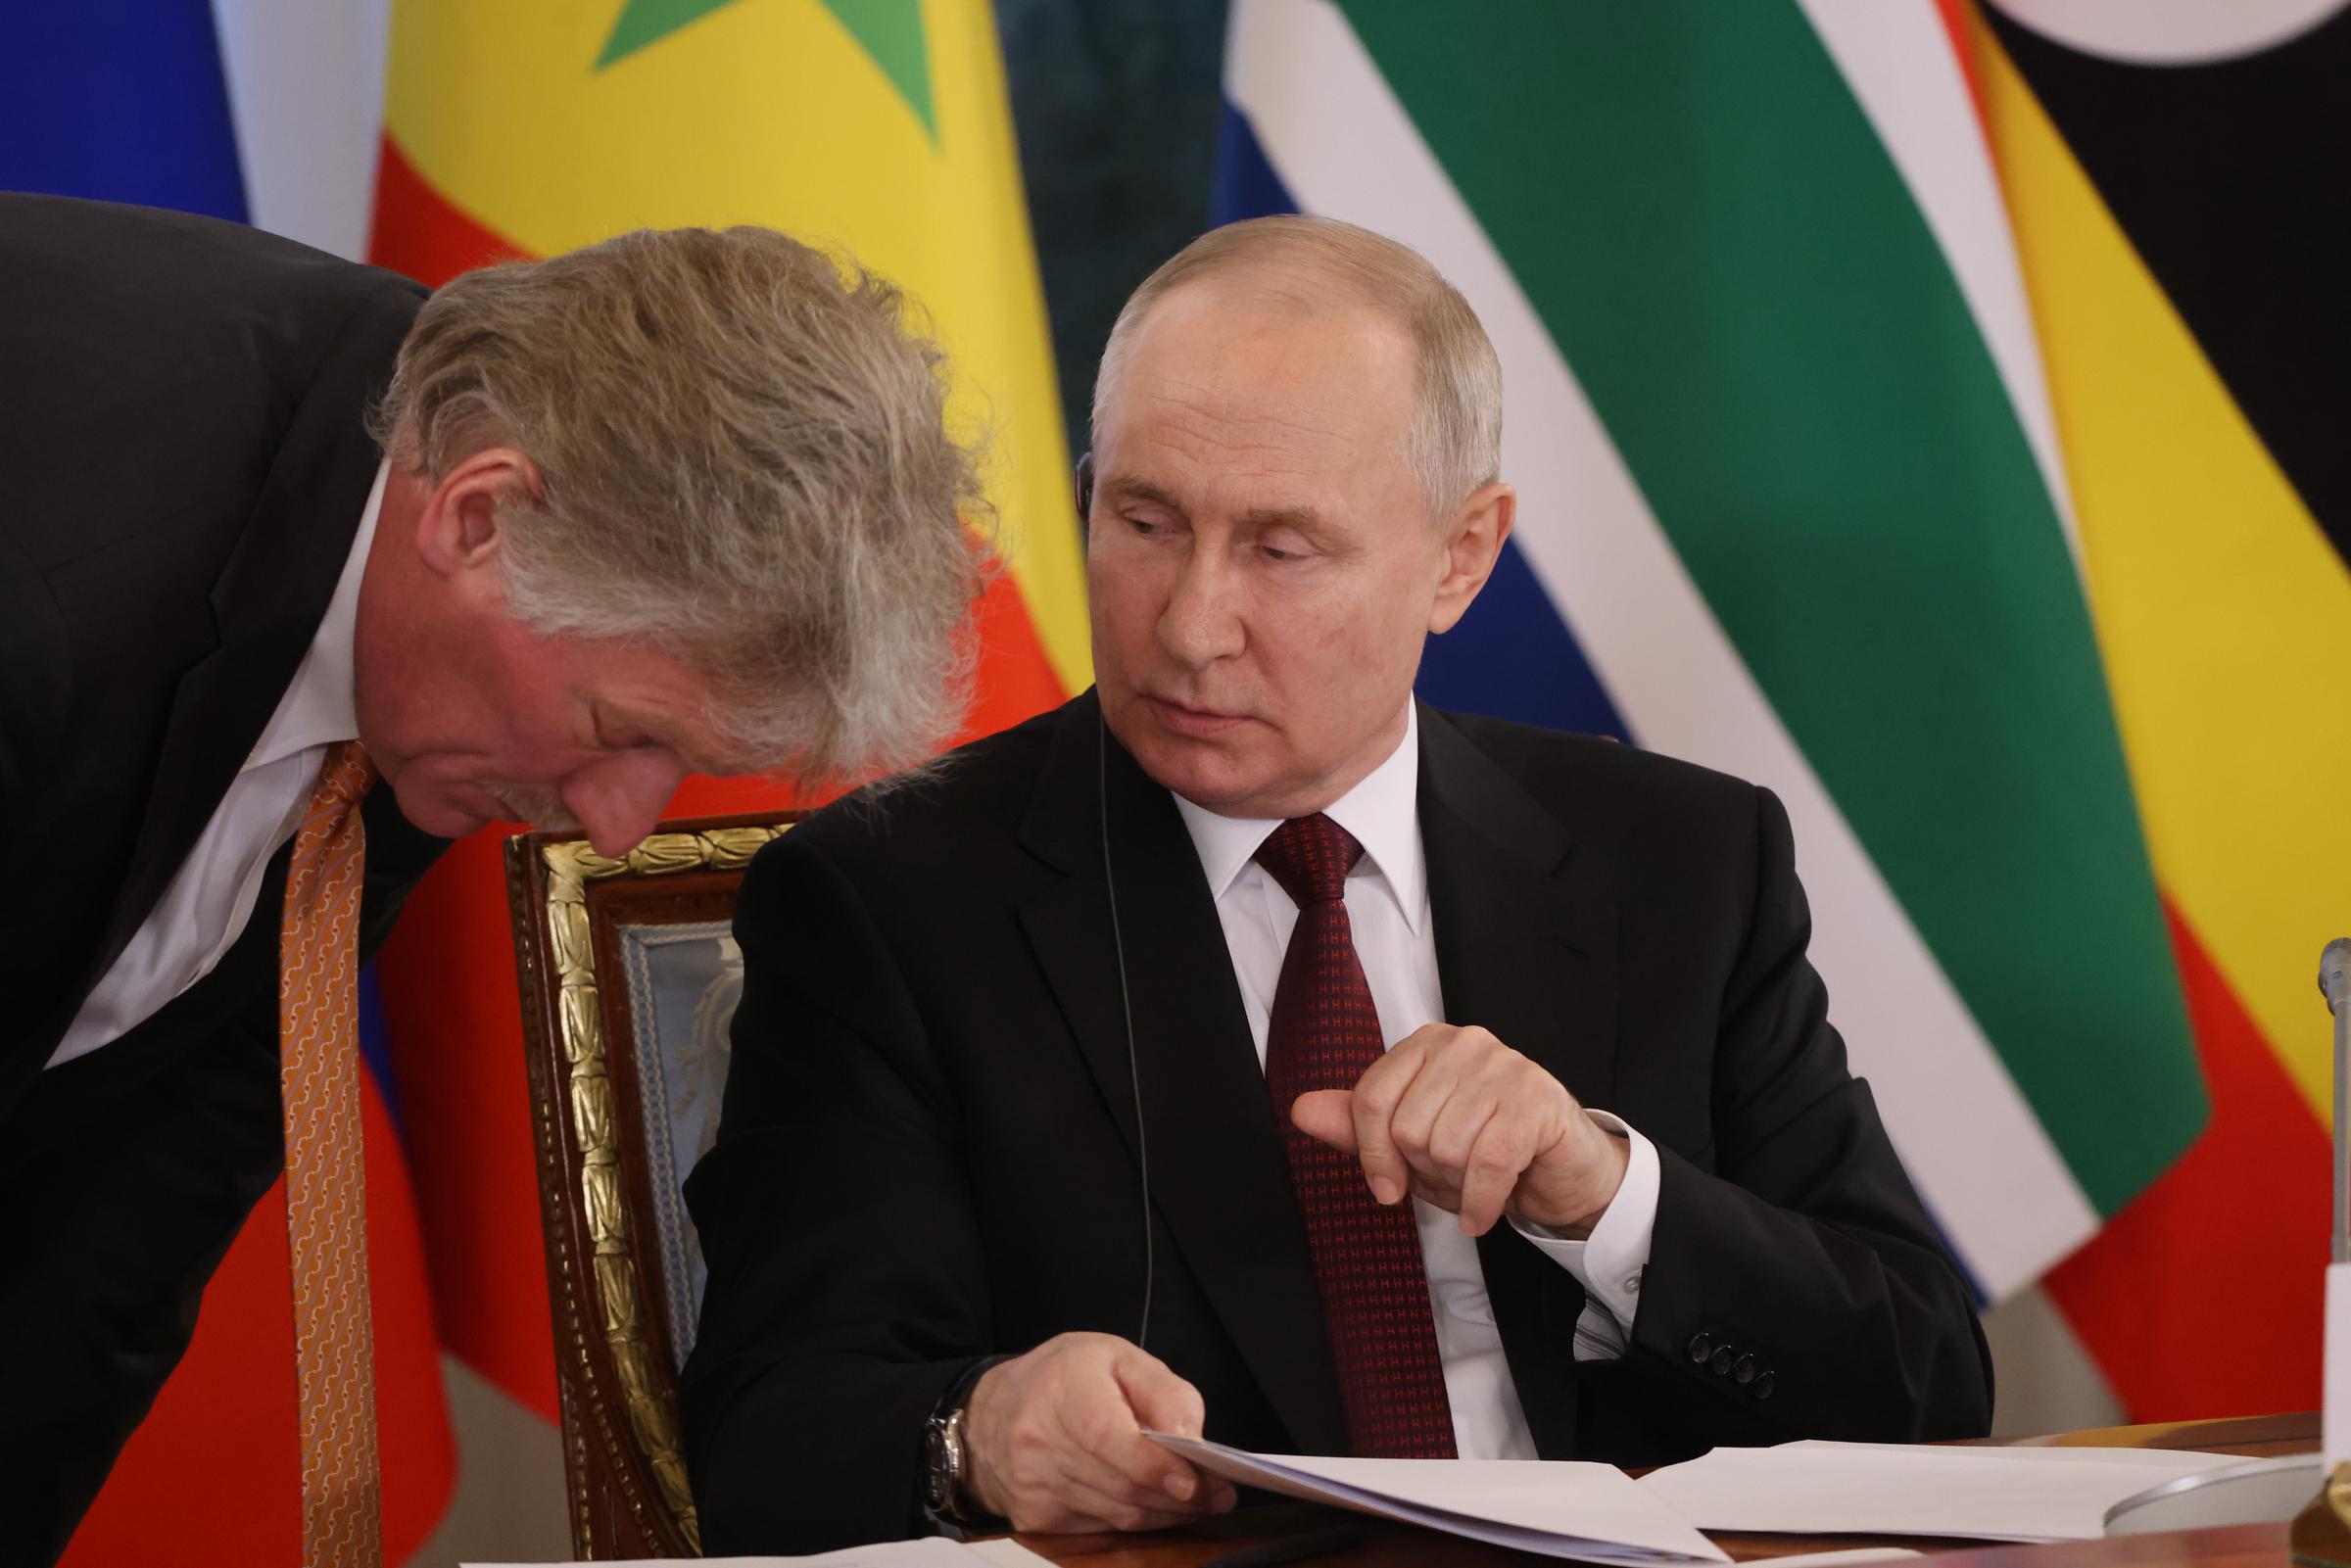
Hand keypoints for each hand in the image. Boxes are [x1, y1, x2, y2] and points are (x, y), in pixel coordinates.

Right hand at [963, 1332, 1238, 1532]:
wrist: (990, 1413)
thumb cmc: (1063, 1379)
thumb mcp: (1117, 1357)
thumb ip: (1162, 1391)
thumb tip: (1191, 1438)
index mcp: (1063, 1388)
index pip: (1107, 1435)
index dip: (1153, 1464)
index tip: (1193, 1481)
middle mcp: (1039, 1439)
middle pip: (1121, 1483)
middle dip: (1179, 1494)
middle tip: (1218, 1492)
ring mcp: (1033, 1484)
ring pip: (1117, 1513)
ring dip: (1165, 1512)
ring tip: (1198, 1500)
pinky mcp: (1034, 1517)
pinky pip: (1102, 1529)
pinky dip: (1137, 1521)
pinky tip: (1155, 1506)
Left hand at [1290, 1024, 1628, 1236]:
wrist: (1558, 1175)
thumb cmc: (1481, 1153)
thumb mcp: (1409, 1147)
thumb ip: (1357, 1127)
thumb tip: (1301, 1110)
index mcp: (1425, 1045)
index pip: (1371, 1099)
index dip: (1373, 1155)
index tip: (1388, 1187)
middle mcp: (1464, 1043)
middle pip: (1408, 1128)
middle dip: (1427, 1171)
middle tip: (1456, 1175)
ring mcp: (1504, 1065)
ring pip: (1446, 1146)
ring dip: (1459, 1185)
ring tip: (1478, 1182)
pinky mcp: (1537, 1098)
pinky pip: (1487, 1162)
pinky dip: (1481, 1202)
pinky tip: (1484, 1214)